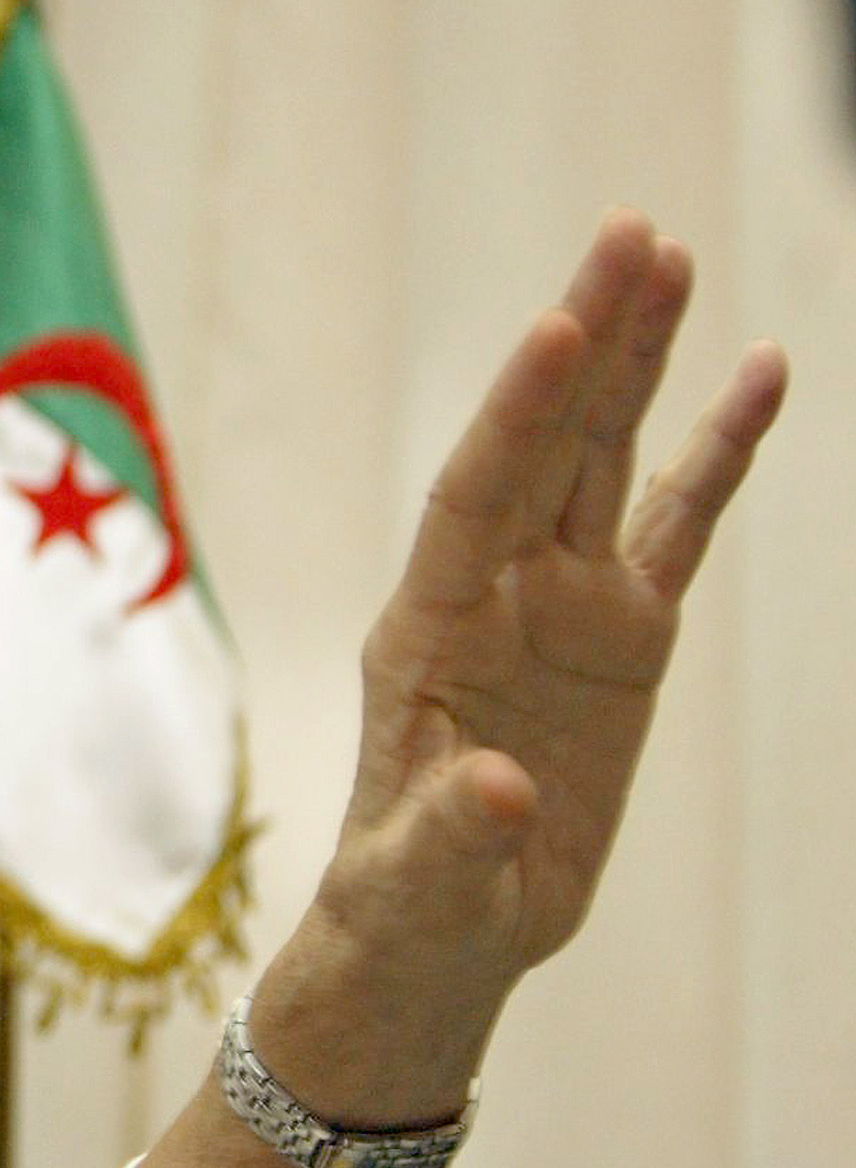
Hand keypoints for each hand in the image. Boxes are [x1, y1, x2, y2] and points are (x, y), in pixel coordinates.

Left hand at [277, 211, 784, 1109]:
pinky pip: (682, 523)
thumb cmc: (407, 907)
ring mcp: (562, 604)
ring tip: (667, 255)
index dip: (516, 415)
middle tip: (628, 235)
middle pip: (544, 445)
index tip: (557, 326)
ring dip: (637, 362)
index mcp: (426, 632)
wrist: (439, 932)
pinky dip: (719, 450)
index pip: (475, 498)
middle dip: (586, 343)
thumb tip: (499, 793)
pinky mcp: (626, 636)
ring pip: (606, 458)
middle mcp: (493, 594)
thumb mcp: (417, 886)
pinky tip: (761, 373)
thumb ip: (448, 835)